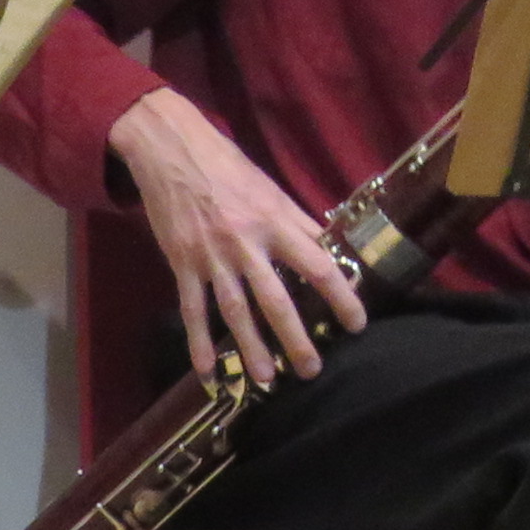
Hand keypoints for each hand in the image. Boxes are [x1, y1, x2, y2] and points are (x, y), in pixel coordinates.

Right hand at [110, 87, 361, 383]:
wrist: (172, 150)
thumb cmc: (228, 168)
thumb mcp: (270, 189)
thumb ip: (298, 222)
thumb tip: (330, 248)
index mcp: (274, 222)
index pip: (317, 265)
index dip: (340, 296)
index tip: (357, 323)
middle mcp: (245, 243)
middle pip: (276, 299)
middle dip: (295, 338)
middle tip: (311, 370)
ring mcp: (212, 256)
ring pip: (235, 311)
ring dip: (251, 347)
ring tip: (267, 379)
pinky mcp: (183, 263)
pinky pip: (193, 309)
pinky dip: (199, 342)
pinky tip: (208, 372)